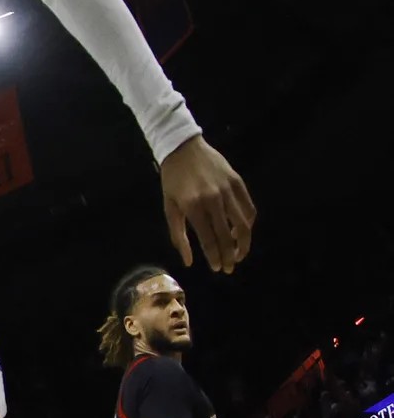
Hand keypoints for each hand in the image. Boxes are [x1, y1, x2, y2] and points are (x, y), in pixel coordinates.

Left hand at [158, 136, 256, 273]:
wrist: (183, 148)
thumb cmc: (173, 181)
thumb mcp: (170, 208)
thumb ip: (178, 235)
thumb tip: (188, 261)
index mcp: (193, 207)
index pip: (208, 239)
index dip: (215, 256)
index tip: (217, 268)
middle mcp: (213, 200)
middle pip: (227, 235)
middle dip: (230, 255)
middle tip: (229, 267)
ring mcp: (228, 190)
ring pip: (243, 223)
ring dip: (244, 242)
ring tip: (239, 254)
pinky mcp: (238, 182)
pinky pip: (248, 208)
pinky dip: (248, 223)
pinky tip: (242, 232)